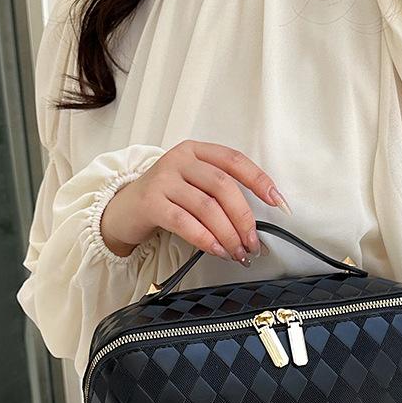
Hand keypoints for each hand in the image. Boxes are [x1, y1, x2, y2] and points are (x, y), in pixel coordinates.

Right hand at [100, 139, 291, 262]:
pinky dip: (205, 239)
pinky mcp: (150, 202)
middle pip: (223, 186)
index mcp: (196, 151)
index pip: (234, 160)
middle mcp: (180, 159)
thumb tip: (253, 225)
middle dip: (244, 218)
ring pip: (207, 207)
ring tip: (237, 252)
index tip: (278, 202)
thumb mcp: (193, 185)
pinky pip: (185, 222)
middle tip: (253, 243)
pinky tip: (216, 250)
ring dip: (228, 234)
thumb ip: (219, 193)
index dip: (260, 180)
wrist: (123, 209)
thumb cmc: (166, 199)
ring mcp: (163, 179)